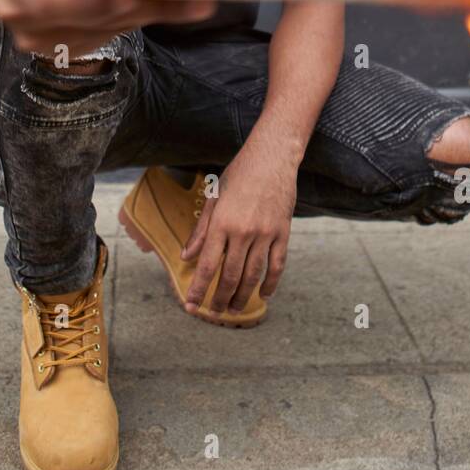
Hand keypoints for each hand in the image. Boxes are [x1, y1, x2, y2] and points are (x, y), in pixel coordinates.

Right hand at [0, 0, 215, 57]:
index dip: (89, 3)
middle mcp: (21, 13)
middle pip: (91, 18)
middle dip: (147, 7)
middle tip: (196, 0)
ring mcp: (37, 38)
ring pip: (105, 30)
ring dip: (151, 15)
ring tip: (196, 3)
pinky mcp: (57, 48)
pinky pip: (104, 37)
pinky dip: (136, 20)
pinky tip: (169, 8)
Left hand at [181, 147, 295, 314]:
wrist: (272, 157)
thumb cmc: (239, 174)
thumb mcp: (213, 197)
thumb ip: (201, 229)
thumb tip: (187, 256)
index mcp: (222, 222)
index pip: (208, 265)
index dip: (198, 289)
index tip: (191, 305)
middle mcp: (243, 231)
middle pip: (230, 276)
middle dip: (220, 299)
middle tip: (214, 312)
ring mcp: (265, 233)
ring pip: (253, 275)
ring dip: (243, 296)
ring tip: (235, 309)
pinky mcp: (282, 233)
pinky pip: (277, 265)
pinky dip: (271, 283)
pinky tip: (264, 294)